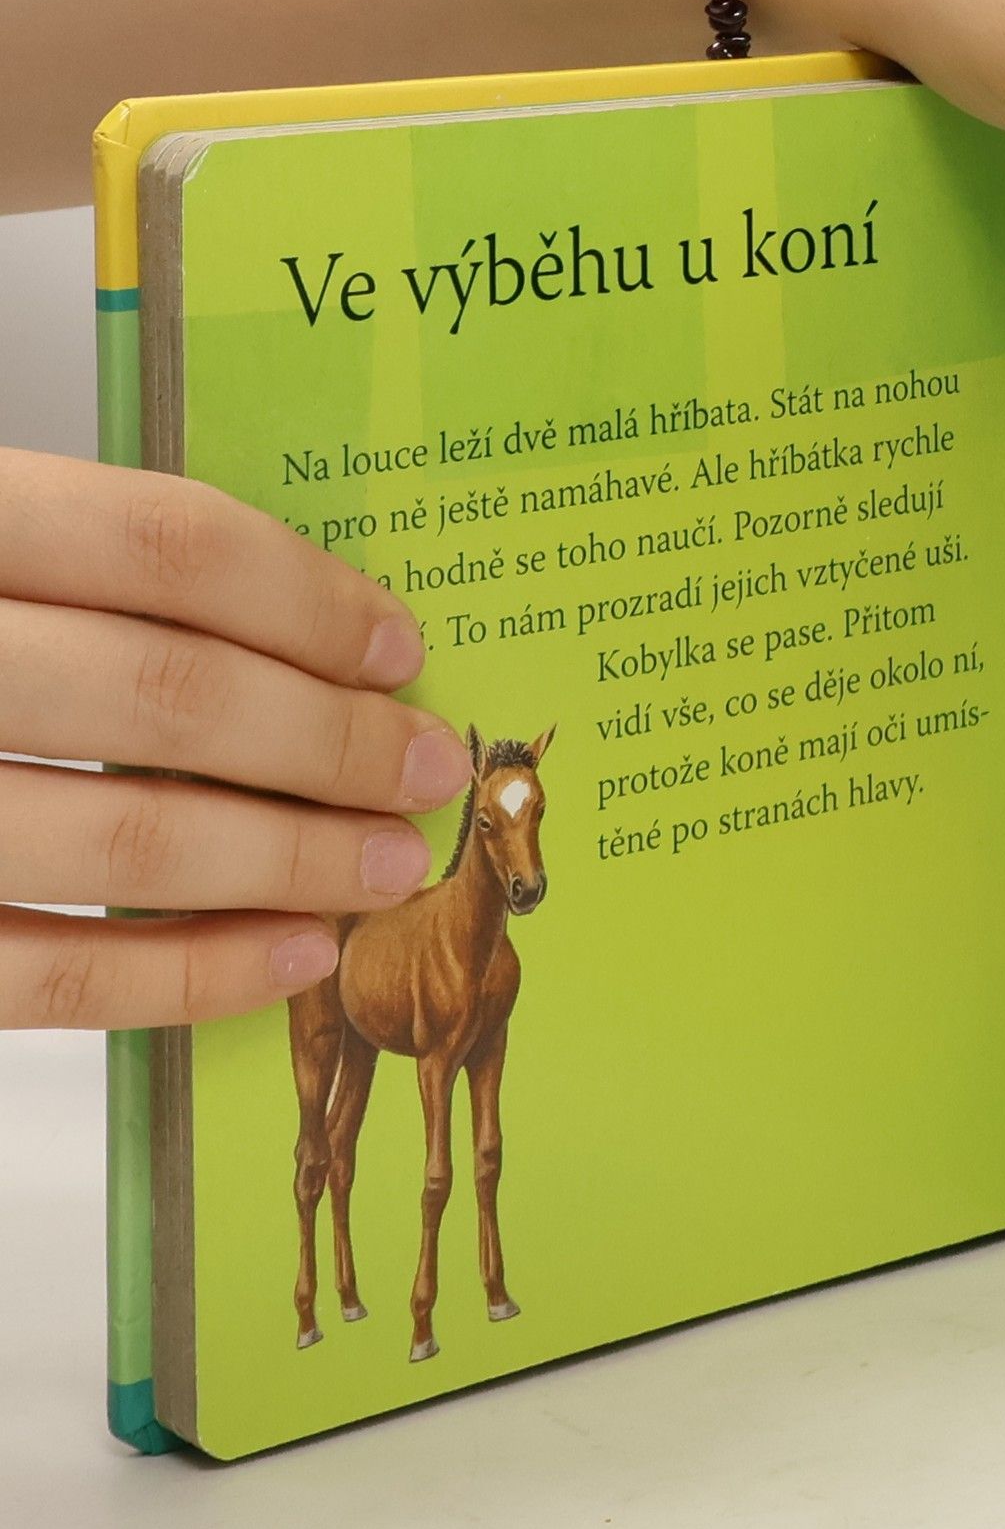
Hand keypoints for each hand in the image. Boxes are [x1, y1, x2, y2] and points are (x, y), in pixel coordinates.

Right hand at [0, 446, 473, 1028]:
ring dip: (291, 863)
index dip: (308, 600)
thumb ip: (88, 571)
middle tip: (425, 766)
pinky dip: (193, 978)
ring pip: (128, 846)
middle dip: (331, 744)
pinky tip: (291, 956)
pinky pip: (55, 982)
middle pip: (168, 698)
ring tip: (385, 863)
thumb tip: (306, 635)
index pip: (162, 546)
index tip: (398, 647)